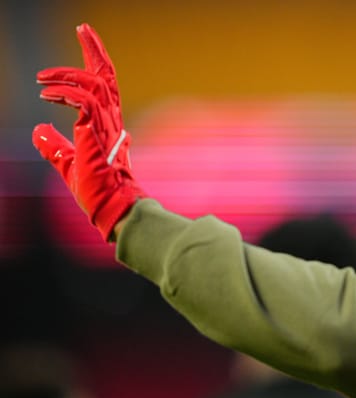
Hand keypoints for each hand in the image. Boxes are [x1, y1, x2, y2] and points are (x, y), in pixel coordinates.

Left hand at [32, 23, 144, 241]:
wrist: (111, 206)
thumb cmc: (96, 190)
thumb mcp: (67, 163)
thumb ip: (54, 145)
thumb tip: (39, 130)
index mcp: (107, 125)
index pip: (104, 86)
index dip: (96, 61)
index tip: (85, 41)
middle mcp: (111, 120)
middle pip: (106, 75)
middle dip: (94, 50)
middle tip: (84, 28)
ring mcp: (107, 125)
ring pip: (94, 84)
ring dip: (67, 73)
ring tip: (42, 77)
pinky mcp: (98, 132)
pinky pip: (84, 101)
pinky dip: (65, 93)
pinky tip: (47, 94)